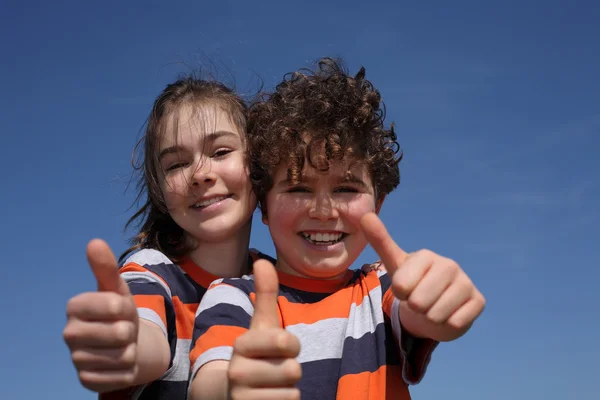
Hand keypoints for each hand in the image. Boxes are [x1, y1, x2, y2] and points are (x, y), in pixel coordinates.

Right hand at [63, 239, 138, 391]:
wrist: (123, 343)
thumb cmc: (118, 311)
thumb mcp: (116, 288)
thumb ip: (106, 267)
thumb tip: (94, 242)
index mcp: (74, 307)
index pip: (113, 305)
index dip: (126, 306)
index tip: (121, 307)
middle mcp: (69, 334)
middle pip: (120, 332)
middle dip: (130, 330)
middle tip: (123, 328)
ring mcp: (76, 359)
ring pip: (123, 355)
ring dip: (130, 350)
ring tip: (121, 344)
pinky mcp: (87, 380)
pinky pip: (121, 375)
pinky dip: (127, 369)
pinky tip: (118, 363)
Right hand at [227, 259, 301, 399]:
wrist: (232, 394)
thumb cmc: (257, 354)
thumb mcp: (261, 326)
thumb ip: (265, 295)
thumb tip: (262, 261)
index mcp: (241, 344)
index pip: (287, 341)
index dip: (292, 345)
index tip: (280, 347)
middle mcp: (236, 371)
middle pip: (293, 370)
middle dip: (291, 370)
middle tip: (275, 370)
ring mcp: (241, 397)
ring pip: (292, 393)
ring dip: (288, 390)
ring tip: (271, 387)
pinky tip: (270, 399)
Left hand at [361, 213, 484, 341]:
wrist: (434, 307)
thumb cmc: (412, 283)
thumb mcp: (394, 265)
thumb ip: (380, 241)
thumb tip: (365, 215)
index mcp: (427, 256)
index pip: (401, 286)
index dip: (400, 293)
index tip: (405, 287)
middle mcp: (450, 265)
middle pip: (419, 302)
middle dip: (416, 308)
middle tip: (420, 300)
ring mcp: (467, 283)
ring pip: (436, 315)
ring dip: (430, 318)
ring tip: (432, 307)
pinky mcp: (479, 301)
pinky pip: (455, 323)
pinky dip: (447, 325)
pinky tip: (448, 314)